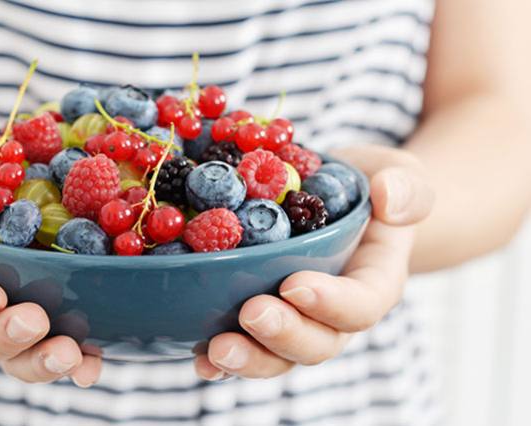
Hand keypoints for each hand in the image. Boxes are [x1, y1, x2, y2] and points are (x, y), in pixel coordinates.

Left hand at [195, 145, 433, 379]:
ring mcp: (297, 321)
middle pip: (317, 343)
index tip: (295, 284)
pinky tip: (198, 358)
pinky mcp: (262, 318)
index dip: (331, 303)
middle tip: (251, 314)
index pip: (361, 304)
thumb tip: (389, 198)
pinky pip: (246, 345)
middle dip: (284, 335)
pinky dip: (221, 359)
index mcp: (374, 282)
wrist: (336, 197)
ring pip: (278, 355)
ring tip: (216, 349)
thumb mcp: (398, 172)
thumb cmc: (369, 187)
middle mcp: (335, 314)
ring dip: (249, 357)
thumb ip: (407, 186)